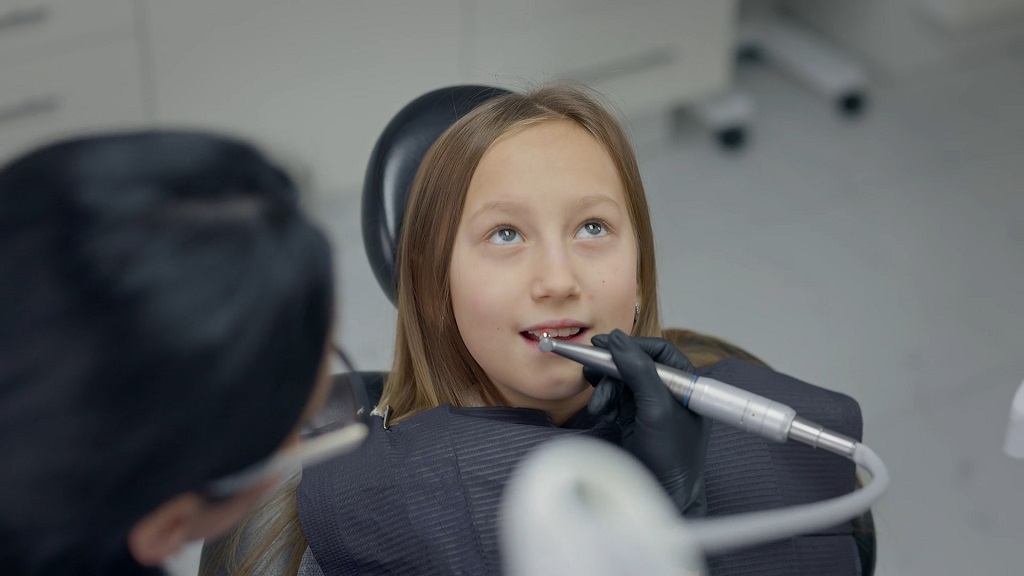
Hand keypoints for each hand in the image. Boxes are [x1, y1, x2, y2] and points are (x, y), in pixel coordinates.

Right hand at [586, 329, 710, 516]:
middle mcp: (669, 389)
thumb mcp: (656, 408)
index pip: (657, 351)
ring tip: (598, 406)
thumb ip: (639, 371)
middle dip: (611, 370)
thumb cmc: (671, 455)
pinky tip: (602, 412)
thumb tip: (618, 340)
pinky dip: (605, 402)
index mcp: (686, 382)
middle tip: (589, 369)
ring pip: (621, 381)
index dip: (630, 346)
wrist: (664, 493)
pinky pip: (615, 398)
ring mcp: (652, 404)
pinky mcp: (636, 417)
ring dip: (605, 389)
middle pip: (634, 363)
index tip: (604, 345)